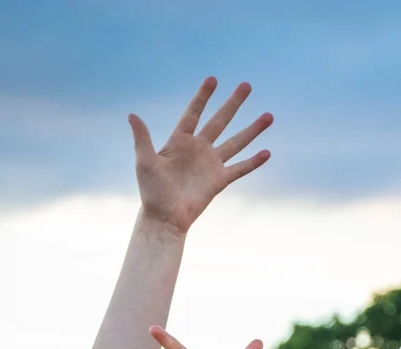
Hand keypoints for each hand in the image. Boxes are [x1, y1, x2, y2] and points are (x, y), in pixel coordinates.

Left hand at [129, 77, 272, 235]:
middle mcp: (199, 149)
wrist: (166, 217)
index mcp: (180, 141)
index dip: (203, 97)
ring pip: (236, 142)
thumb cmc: (151, 191)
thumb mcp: (144, 162)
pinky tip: (267, 153)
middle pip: (220, 121)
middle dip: (234, 103)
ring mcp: (211, 164)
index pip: (193, 113)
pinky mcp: (220, 180)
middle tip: (247, 86)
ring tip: (268, 116)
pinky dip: (254, 162)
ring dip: (252, 130)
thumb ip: (142, 138)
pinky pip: (240, 168)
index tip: (213, 80)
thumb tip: (132, 115)